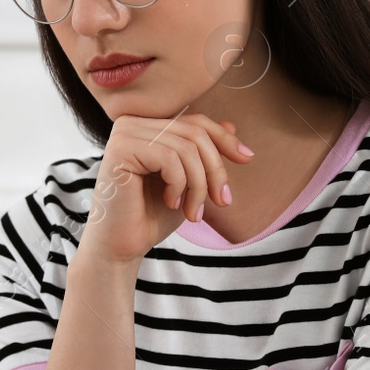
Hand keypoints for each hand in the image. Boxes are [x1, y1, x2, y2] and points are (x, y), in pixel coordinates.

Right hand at [84, 114, 253, 264]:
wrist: (122, 247)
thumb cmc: (151, 216)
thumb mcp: (188, 181)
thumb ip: (202, 154)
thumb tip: (231, 124)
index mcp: (147, 126)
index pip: (196, 122)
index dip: (225, 139)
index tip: (248, 159)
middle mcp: (132, 123)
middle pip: (195, 133)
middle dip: (215, 170)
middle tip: (221, 202)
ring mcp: (124, 133)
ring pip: (186, 148)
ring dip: (199, 185)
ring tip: (194, 213)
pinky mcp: (121, 149)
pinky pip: (170, 158)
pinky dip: (180, 185)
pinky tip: (171, 203)